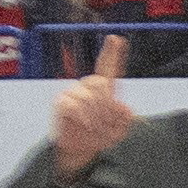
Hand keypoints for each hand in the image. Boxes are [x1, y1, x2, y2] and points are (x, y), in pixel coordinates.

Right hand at [49, 32, 133, 176]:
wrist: (80, 150)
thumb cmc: (99, 135)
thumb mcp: (119, 130)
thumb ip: (125, 119)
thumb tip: (125, 108)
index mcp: (104, 90)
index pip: (108, 68)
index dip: (112, 53)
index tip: (116, 38)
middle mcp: (87, 87)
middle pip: (101, 84)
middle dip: (106, 106)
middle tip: (104, 123)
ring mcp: (73, 93)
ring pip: (88, 97)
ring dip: (95, 117)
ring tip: (94, 127)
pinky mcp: (61, 101)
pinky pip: (74, 105)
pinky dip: (82, 118)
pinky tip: (84, 124)